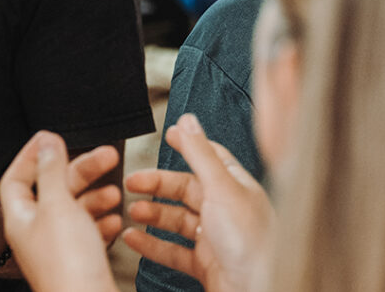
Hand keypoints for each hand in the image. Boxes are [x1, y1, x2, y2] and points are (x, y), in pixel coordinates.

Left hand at [0, 131, 119, 291]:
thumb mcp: (58, 205)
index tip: (50, 138)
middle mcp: (36, 232)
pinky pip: (88, 233)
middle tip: (104, 156)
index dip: (33, 154)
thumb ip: (52, 171)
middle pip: (53, 189)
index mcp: (20, 218)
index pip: (17, 176)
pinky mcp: (78, 261)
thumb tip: (45, 142)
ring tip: (115, 191)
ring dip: (95, 197)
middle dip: (80, 171)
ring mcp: (57, 248)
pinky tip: (115, 219)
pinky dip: (102, 222)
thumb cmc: (68, 267)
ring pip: (74, 211)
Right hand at [122, 114, 272, 291]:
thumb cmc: (252, 244)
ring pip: (176, 219)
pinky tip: (135, 238)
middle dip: (157, 185)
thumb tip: (187, 120)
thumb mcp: (221, 188)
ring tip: (132, 212)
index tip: (169, 135)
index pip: (210, 158)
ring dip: (152, 214)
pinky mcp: (205, 264)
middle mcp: (227, 211)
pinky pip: (172, 250)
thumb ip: (200, 153)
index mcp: (236, 187)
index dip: (189, 146)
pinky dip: (151, 244)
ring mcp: (216, 238)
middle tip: (133, 182)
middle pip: (185, 189)